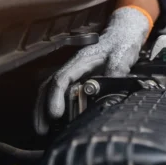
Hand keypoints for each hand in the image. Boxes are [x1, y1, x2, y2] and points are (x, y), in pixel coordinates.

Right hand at [34, 6, 152, 133]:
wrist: (123, 35)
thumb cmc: (121, 44)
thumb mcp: (122, 57)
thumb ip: (115, 73)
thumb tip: (109, 91)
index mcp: (80, 61)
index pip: (61, 79)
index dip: (55, 97)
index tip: (55, 114)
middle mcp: (72, 67)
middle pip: (49, 86)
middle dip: (42, 108)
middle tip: (41, 129)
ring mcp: (73, 72)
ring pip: (51, 90)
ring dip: (44, 109)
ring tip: (43, 129)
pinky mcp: (78, 79)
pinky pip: (60, 92)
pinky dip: (54, 105)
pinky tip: (55, 120)